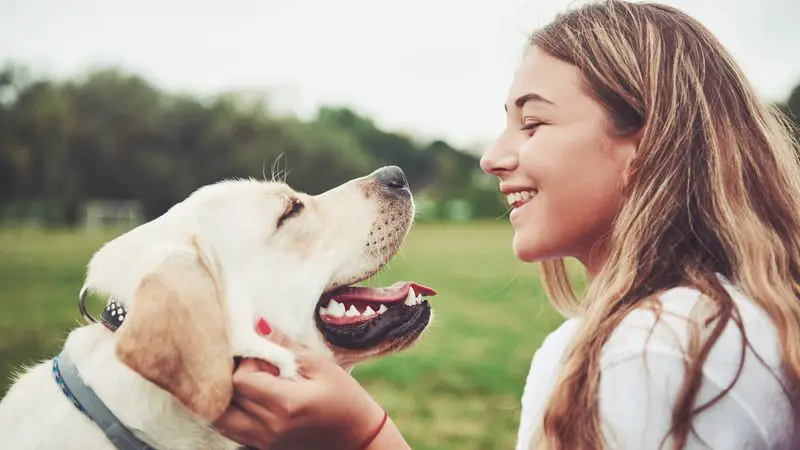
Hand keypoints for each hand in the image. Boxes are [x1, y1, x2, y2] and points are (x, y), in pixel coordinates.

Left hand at [213, 319, 388, 449]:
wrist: (358, 439)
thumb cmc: (345, 398)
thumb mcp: (320, 366)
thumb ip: (285, 346)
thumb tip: (257, 324)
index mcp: (286, 404)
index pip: (241, 378)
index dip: (248, 361)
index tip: (265, 356)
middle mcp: (270, 427)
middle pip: (226, 397)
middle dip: (233, 375)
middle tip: (254, 366)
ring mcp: (264, 441)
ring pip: (221, 417)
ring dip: (227, 395)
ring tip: (249, 381)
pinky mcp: (262, 447)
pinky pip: (230, 429)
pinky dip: (231, 411)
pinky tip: (249, 399)